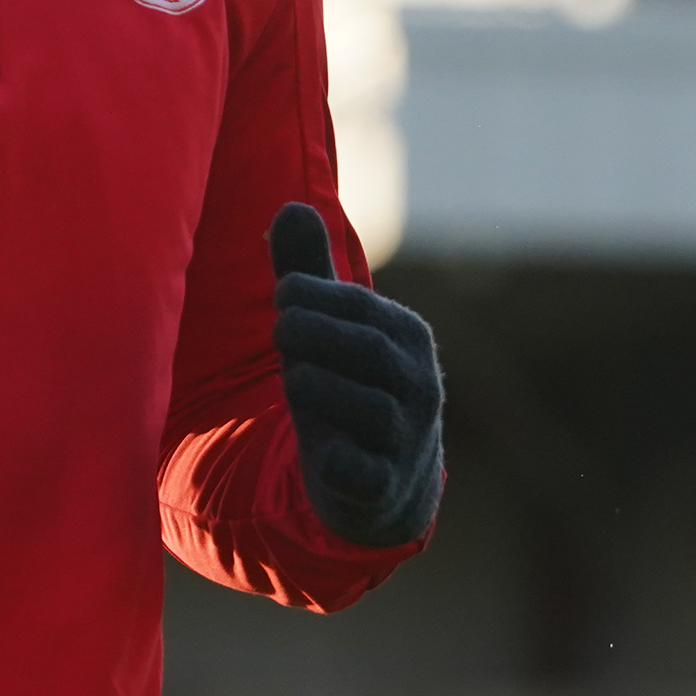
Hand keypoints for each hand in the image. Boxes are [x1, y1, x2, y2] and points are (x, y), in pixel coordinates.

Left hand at [269, 201, 445, 549]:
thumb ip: (309, 272)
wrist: (378, 482)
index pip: (364, 310)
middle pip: (371, 353)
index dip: (318, 297)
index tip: (281, 295)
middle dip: (317, 335)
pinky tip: (321, 455)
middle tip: (277, 329)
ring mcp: (406, 440)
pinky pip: (368, 476)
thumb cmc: (346, 385)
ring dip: (323, 388)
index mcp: (407, 339)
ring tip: (292, 377)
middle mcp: (418, 387)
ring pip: (372, 409)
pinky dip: (343, 466)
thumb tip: (290, 207)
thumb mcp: (326, 330)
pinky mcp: (382, 488)